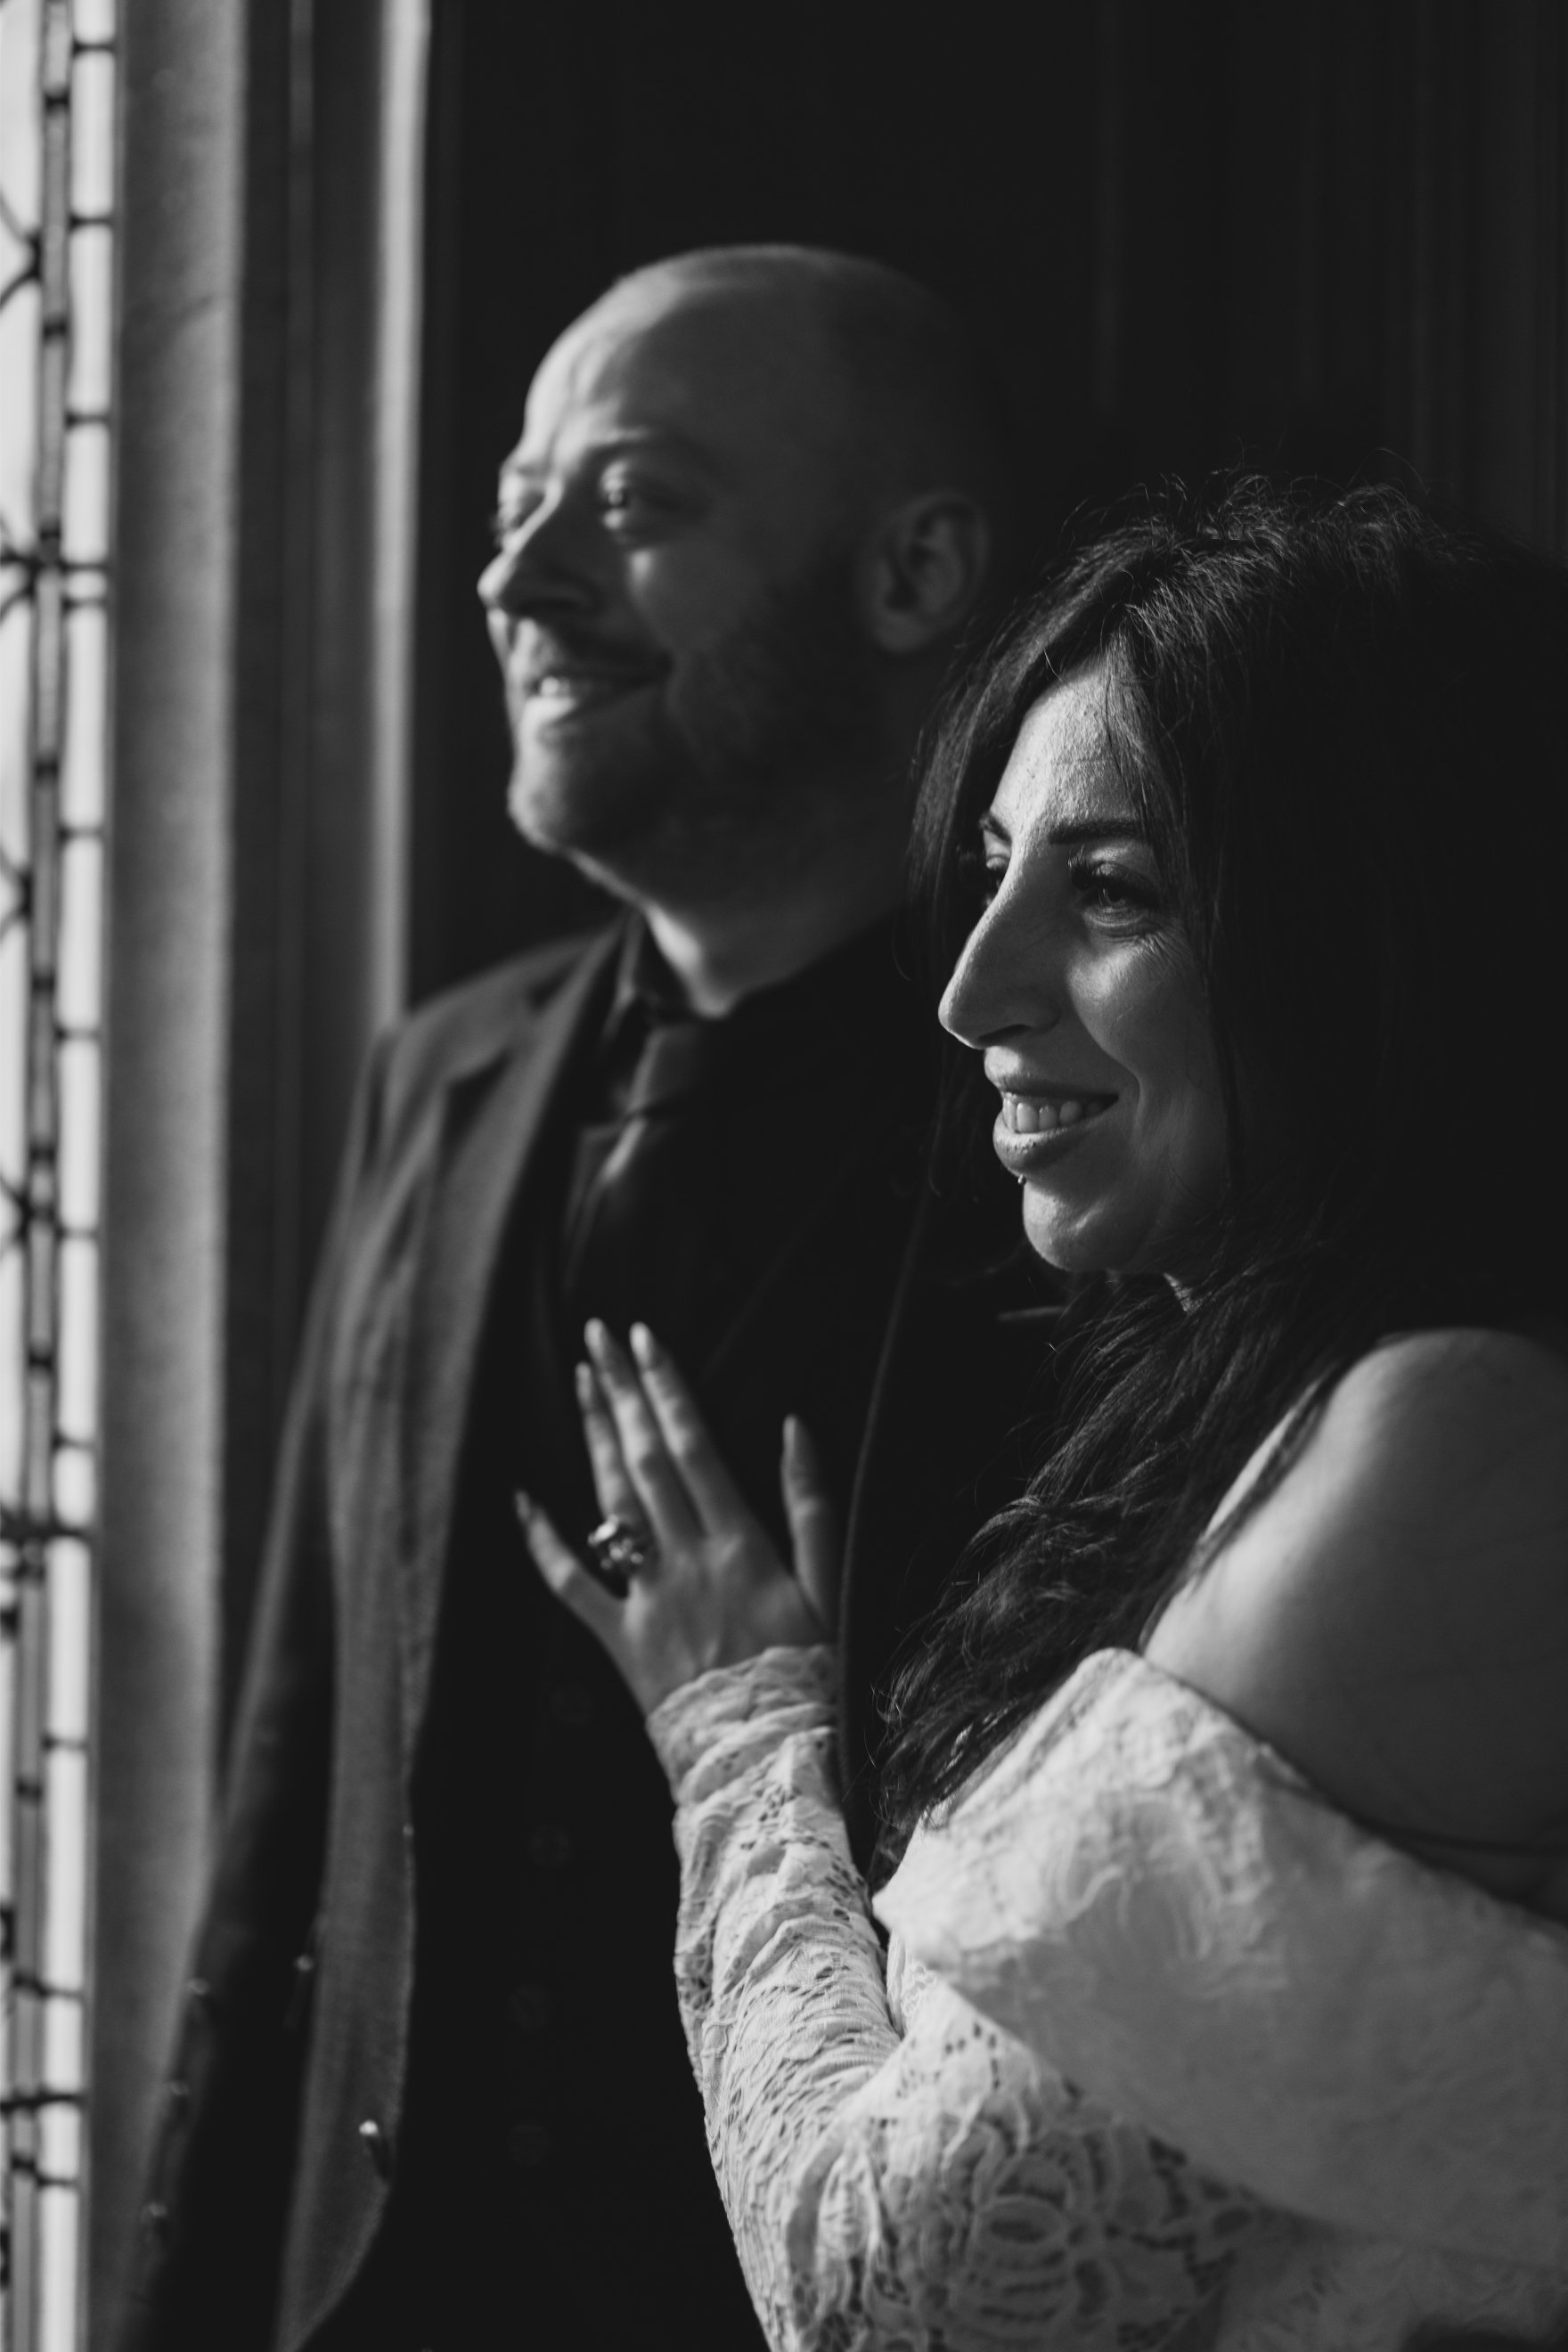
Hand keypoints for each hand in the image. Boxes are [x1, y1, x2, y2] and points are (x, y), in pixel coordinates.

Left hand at [517, 1319, 841, 1715]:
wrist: (767, 1763)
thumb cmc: (812, 1676)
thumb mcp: (829, 1588)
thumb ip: (811, 1506)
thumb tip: (795, 1426)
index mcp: (739, 1545)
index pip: (693, 1445)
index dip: (666, 1387)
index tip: (643, 1337)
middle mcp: (685, 1562)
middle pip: (645, 1460)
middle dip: (620, 1392)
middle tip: (596, 1335)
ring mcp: (647, 1600)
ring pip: (611, 1505)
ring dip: (595, 1438)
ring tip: (580, 1382)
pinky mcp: (620, 1641)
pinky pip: (572, 1585)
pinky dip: (543, 1541)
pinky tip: (521, 1499)